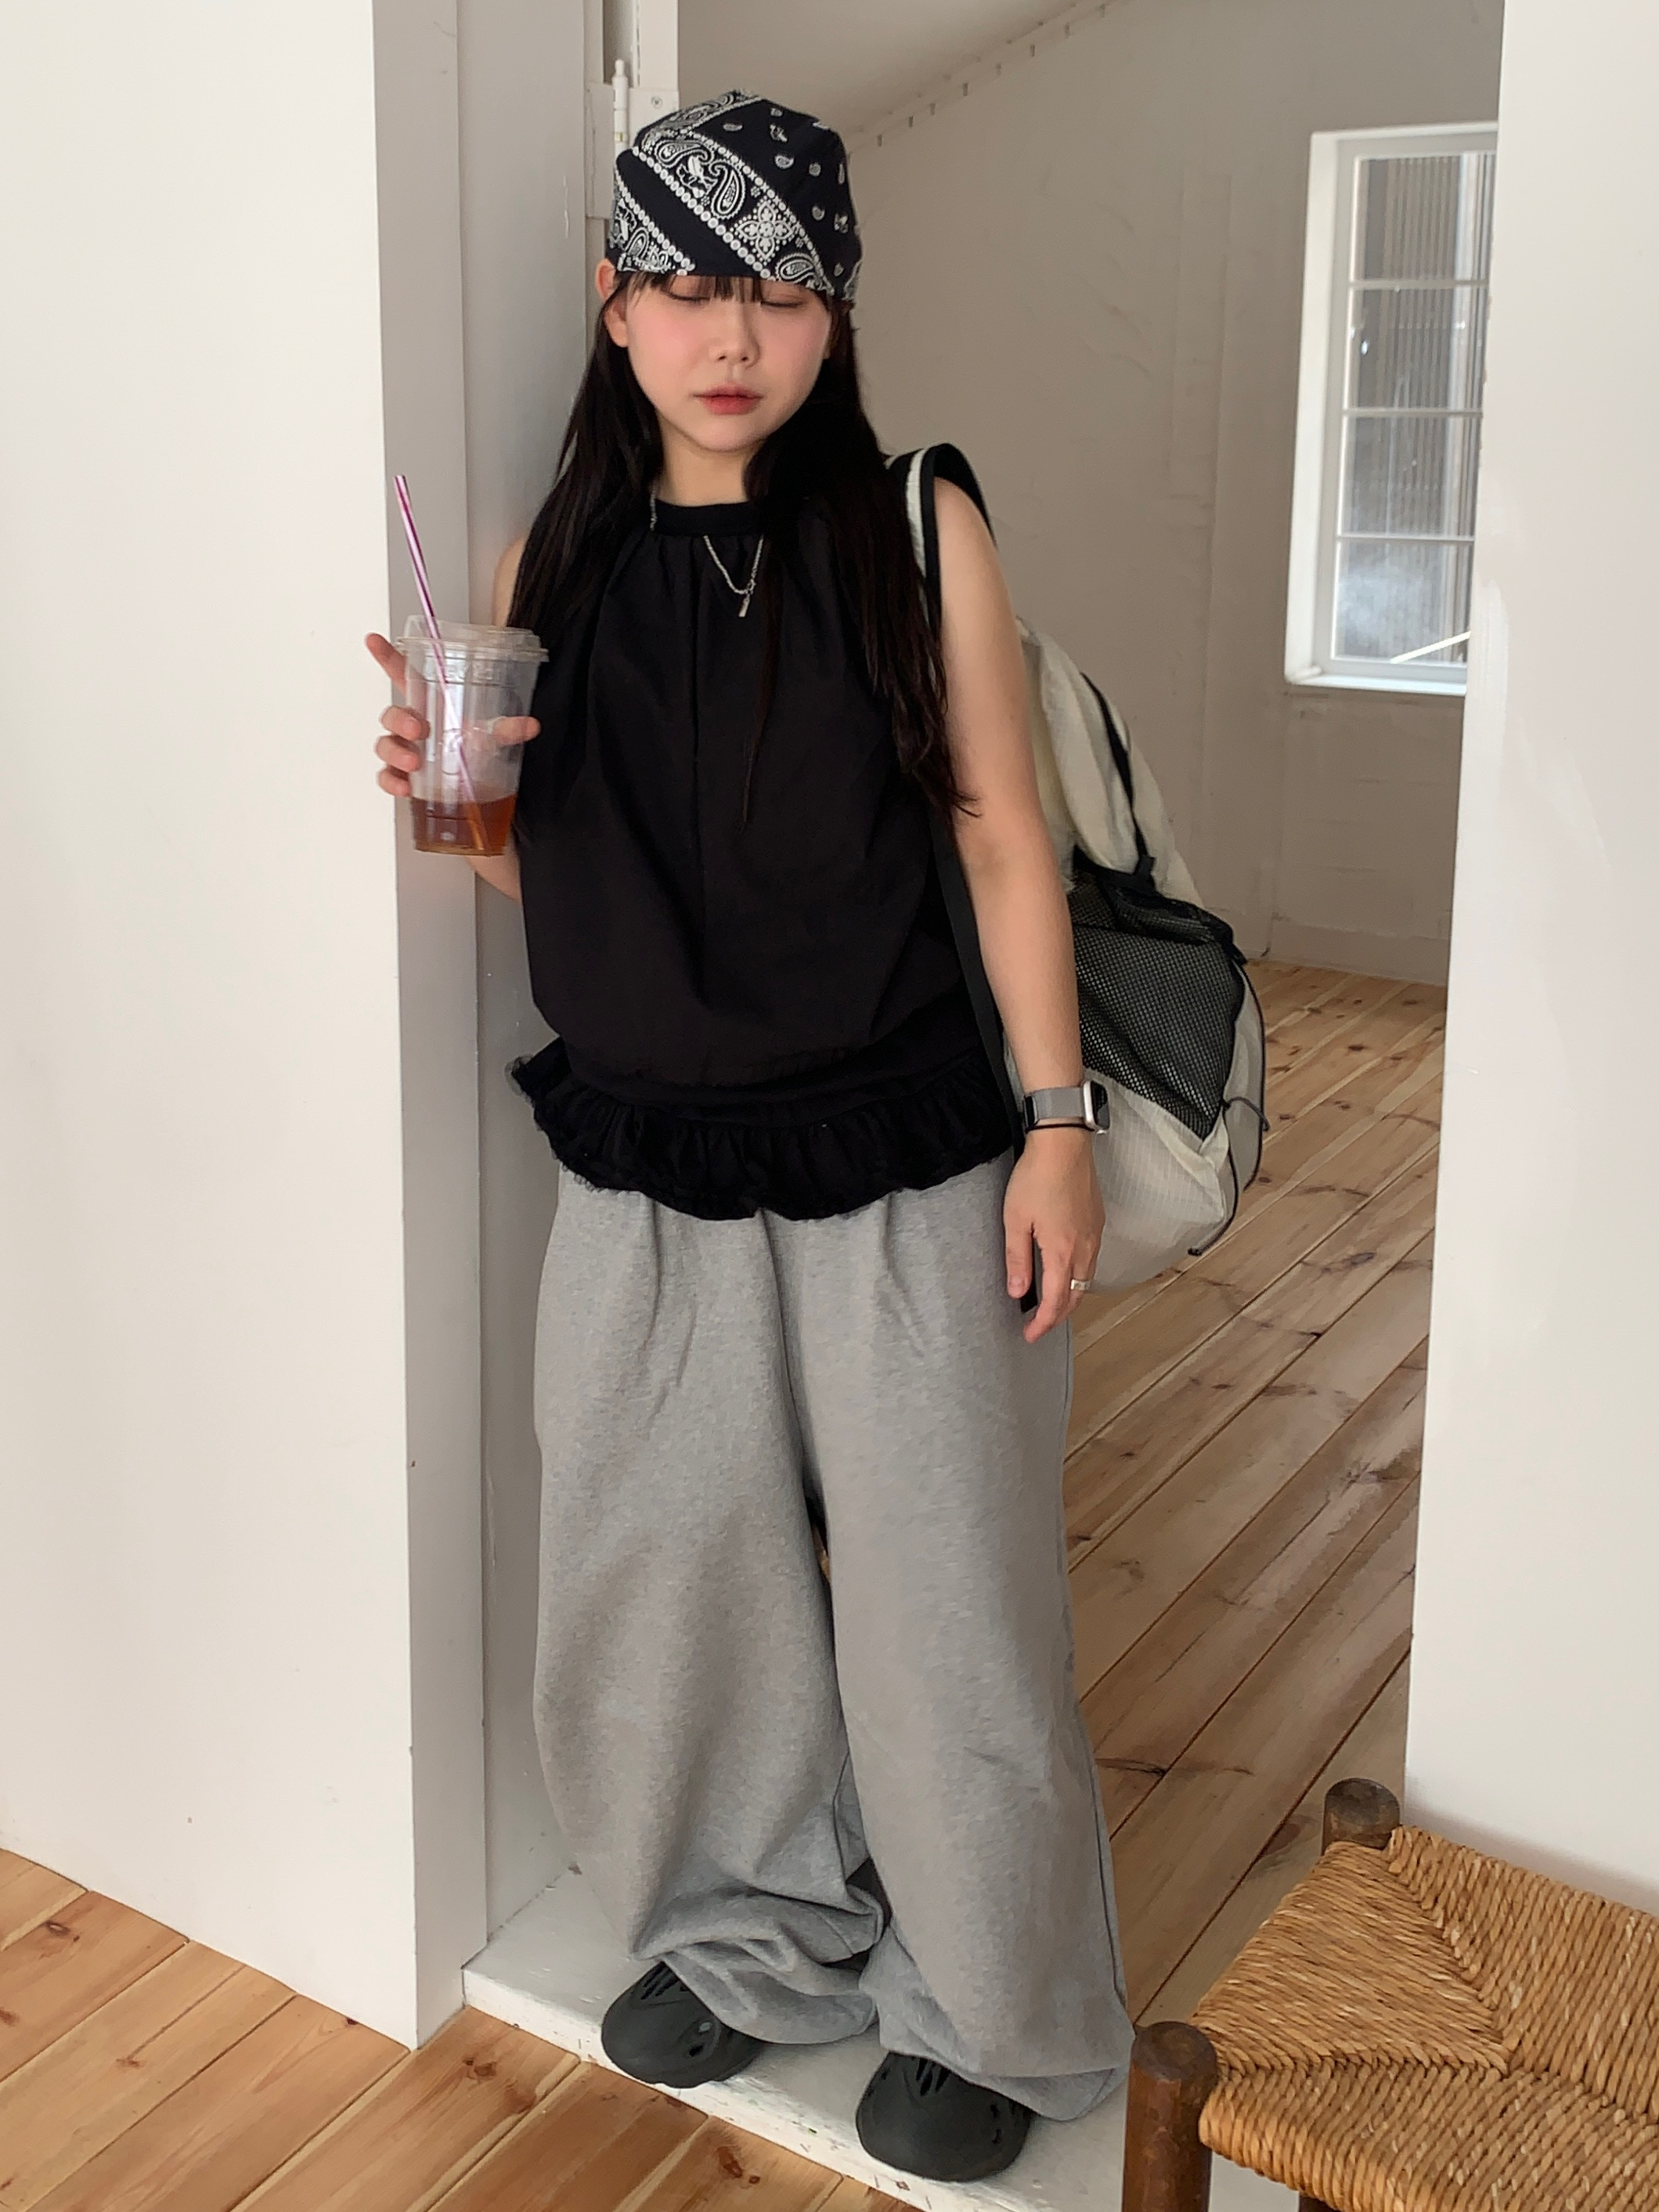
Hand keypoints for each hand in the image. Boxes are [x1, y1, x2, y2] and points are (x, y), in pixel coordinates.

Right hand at [363, 631, 538, 798]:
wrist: (474, 791)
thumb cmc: (473, 751)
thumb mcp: (490, 736)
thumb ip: (507, 729)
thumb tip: (531, 725)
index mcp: (429, 705)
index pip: (403, 676)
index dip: (387, 657)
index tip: (373, 640)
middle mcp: (411, 726)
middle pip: (391, 713)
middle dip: (400, 718)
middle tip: (420, 729)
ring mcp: (403, 751)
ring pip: (385, 744)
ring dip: (396, 751)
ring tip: (415, 763)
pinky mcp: (401, 777)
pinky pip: (385, 776)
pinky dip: (391, 782)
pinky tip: (405, 787)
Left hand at [1003, 1128, 1103, 1343]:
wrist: (1063, 1144)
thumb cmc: (1037, 1177)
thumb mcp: (1015, 1220)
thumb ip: (1017, 1259)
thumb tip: (1017, 1291)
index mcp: (1062, 1252)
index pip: (1055, 1302)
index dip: (1043, 1324)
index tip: (1030, 1335)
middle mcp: (1084, 1249)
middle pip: (1076, 1297)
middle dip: (1058, 1316)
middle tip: (1039, 1325)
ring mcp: (1094, 1235)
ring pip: (1086, 1280)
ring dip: (1071, 1298)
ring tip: (1052, 1304)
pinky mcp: (1096, 1222)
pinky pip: (1091, 1261)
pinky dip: (1079, 1277)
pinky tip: (1066, 1272)